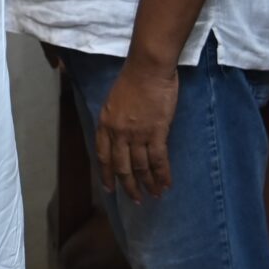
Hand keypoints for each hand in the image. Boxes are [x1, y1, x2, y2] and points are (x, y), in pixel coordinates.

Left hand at [94, 55, 176, 202]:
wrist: (148, 68)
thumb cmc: (132, 79)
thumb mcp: (113, 101)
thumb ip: (114, 121)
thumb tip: (120, 137)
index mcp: (105, 124)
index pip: (103, 156)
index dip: (107, 175)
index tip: (110, 189)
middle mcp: (118, 133)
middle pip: (122, 167)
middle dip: (129, 186)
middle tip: (136, 199)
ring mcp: (137, 134)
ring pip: (141, 167)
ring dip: (148, 184)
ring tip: (154, 195)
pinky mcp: (156, 133)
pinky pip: (158, 160)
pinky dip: (162, 175)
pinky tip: (165, 185)